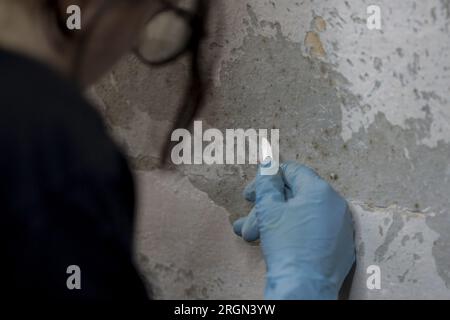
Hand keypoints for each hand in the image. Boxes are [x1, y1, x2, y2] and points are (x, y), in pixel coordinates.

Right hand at [233, 161, 354, 299]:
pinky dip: (294, 234)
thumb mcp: (269, 209)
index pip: (292, 171)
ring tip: (250, 236)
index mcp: (320, 191)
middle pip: (294, 197)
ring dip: (274, 223)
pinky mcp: (340, 247)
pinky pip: (314, 231)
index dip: (267, 179)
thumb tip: (268, 162)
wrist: (304, 288)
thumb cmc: (286, 245)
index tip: (250, 194)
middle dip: (266, 208)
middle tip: (247, 222)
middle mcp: (335, 205)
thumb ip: (267, 182)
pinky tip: (274, 244)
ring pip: (301, 216)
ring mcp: (340, 227)